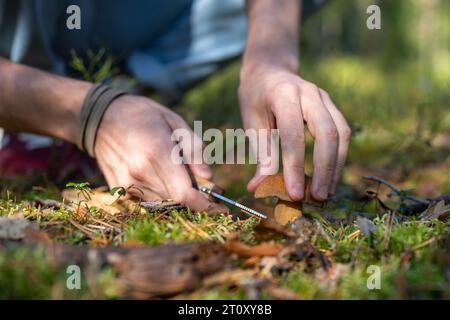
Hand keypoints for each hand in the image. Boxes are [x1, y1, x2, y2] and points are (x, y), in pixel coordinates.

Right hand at [95, 95, 228, 212]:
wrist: (100, 117)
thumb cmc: (142, 115)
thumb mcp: (174, 121)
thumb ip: (194, 149)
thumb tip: (208, 176)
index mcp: (157, 152)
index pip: (184, 193)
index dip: (204, 205)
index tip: (219, 207)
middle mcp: (140, 171)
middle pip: (177, 200)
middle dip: (193, 196)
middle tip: (199, 182)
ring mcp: (126, 182)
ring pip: (162, 202)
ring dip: (174, 194)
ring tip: (171, 170)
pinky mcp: (118, 188)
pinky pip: (146, 200)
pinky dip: (158, 193)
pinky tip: (154, 173)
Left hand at [239, 65, 350, 200]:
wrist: (269, 70)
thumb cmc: (256, 99)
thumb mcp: (251, 124)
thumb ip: (260, 154)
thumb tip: (256, 188)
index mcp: (284, 94)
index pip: (293, 134)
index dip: (295, 166)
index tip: (294, 193)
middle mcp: (310, 93)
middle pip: (327, 132)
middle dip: (324, 168)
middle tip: (316, 197)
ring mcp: (324, 98)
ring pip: (341, 133)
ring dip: (335, 166)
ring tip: (325, 193)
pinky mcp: (332, 106)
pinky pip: (342, 132)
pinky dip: (338, 158)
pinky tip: (329, 178)